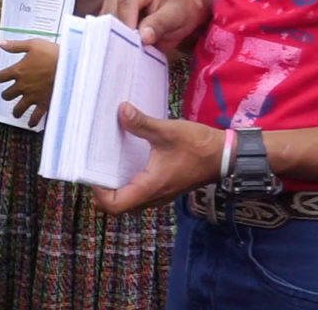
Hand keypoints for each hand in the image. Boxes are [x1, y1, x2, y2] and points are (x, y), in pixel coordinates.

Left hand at [0, 39, 58, 125]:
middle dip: (7, 94)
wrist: (71, 66)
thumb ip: (15, 46)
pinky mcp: (44, 104)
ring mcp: (33, 97)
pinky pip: (35, 117)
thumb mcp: (33, 45)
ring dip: (16, 111)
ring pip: (17, 109)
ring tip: (17, 112)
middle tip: (10, 93)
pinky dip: (32, 122)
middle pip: (6, 95)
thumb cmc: (52, 53)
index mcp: (18, 71)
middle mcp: (22, 86)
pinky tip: (31, 124)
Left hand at [92, 103, 222, 213]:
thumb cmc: (198, 146)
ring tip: (104, 165)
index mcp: (149, 187)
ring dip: (115, 188)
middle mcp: (152, 196)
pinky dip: (127, 183)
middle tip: (93, 168)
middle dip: (103, 191)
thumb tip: (121, 110)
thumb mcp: (168, 132)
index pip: (115, 205)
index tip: (91, 173)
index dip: (98, 193)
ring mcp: (159, 194)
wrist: (226, 156)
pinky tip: (123, 162)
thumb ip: (142, 123)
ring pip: (130, 201)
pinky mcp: (164, 188)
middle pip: (119, 206)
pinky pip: (139, 193)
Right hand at [101, 0, 207, 50]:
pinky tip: (120, 45)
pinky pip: (105, 24)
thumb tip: (143, 37)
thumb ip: (160, 24)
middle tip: (128, 50)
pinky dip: (110, 35)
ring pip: (105, 18)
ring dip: (113, 34)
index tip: (133, 43)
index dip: (126, 24)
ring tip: (125, 49)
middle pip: (112, 10)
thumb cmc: (181, 10)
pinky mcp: (109, 9)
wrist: (182, 9)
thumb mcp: (177, 17)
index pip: (125, 3)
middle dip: (119, 31)